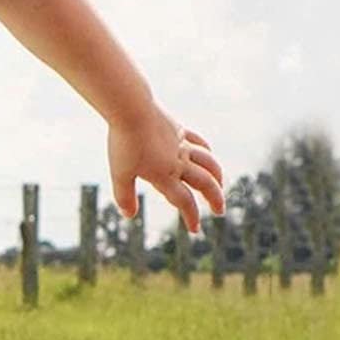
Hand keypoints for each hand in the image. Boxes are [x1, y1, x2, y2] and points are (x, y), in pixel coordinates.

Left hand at [107, 100, 225, 232]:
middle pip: (204, 183)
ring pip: (208, 162)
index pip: (183, 201)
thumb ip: (125, 196)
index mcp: (165, 175)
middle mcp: (178, 162)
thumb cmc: (123, 143)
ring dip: (217, 175)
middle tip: (219, 211)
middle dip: (214, 199)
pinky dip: (207, 150)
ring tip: (220, 185)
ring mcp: (181, 144)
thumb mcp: (119, 173)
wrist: (131, 110)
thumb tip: (129, 216)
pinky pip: (198, 142)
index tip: (195, 229)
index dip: (191, 217)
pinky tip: (208, 154)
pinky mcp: (179, 129)